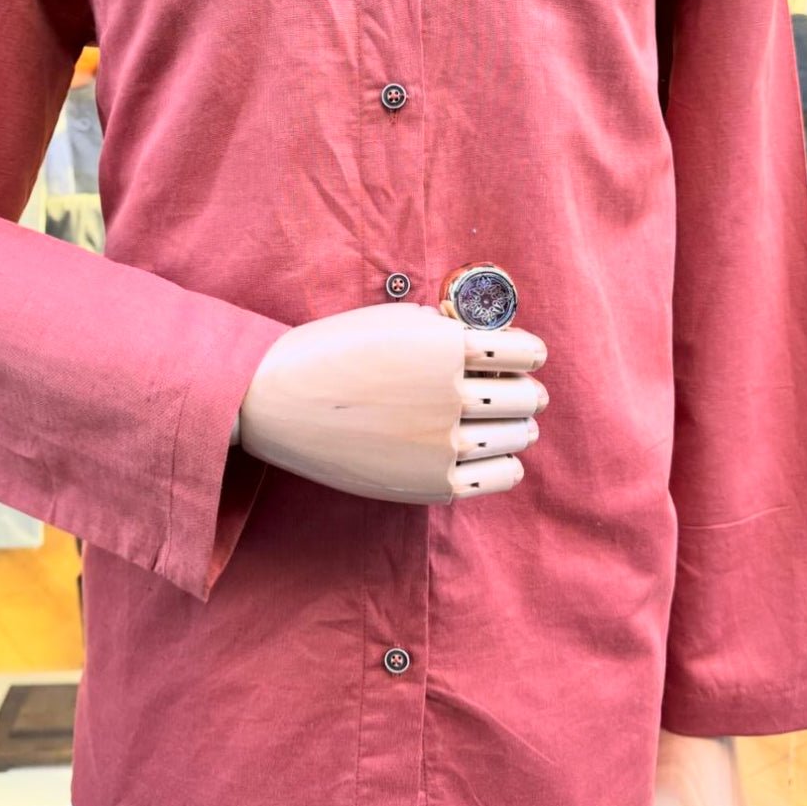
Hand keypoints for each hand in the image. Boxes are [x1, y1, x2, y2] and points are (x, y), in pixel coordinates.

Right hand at [238, 301, 546, 502]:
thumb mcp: (396, 321)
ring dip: (514, 425)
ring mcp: (444, 445)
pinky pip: (501, 476)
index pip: (527, 353)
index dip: (527, 353)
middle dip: (523, 390)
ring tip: (494, 419)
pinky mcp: (431, 484)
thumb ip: (451, 330)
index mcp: (448, 347)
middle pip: (527, 398)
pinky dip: (504, 462)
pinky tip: (485, 451)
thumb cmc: (335, 350)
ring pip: (519, 437)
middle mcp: (453, 396)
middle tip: (511, 389)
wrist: (278, 402)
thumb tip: (495, 345)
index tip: (519, 356)